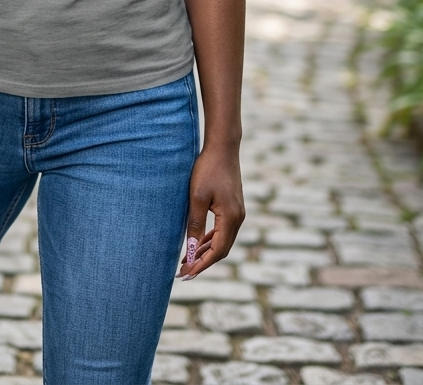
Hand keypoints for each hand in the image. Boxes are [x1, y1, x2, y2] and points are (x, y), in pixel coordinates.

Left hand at [177, 146, 243, 278]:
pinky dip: (210, 240)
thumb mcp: (197, 197)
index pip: (217, 252)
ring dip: (206, 252)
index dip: (201, 265)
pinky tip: (198, 243)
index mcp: (231, 219)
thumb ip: (195, 224)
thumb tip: (190, 249)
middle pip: (221, 250)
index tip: (186, 274)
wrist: (222, 147)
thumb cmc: (208, 169)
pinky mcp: (233, 207)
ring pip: (222, 241)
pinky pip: (222, 230)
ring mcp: (237, 213)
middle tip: (184, 273)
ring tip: (188, 261)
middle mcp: (238, 219)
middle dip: (203, 262)